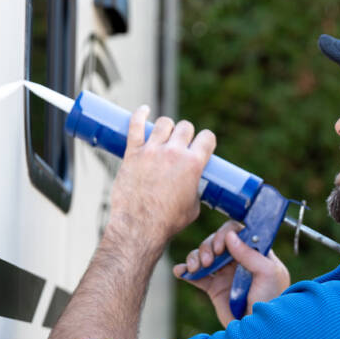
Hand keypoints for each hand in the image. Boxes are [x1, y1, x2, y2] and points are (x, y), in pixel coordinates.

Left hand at [105, 105, 215, 246]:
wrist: (140, 227)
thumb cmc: (168, 221)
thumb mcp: (194, 206)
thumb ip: (195, 188)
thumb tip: (192, 184)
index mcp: (193, 165)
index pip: (207, 137)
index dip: (206, 141)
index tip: (202, 145)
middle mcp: (174, 153)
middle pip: (185, 127)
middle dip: (186, 135)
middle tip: (181, 146)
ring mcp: (152, 151)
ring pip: (164, 123)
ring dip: (167, 128)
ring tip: (164, 137)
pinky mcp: (133, 153)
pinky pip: (135, 125)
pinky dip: (140, 115)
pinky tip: (144, 111)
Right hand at [173, 220, 290, 326]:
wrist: (261, 330)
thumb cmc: (272, 300)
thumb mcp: (268, 274)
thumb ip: (250, 254)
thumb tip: (230, 236)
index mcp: (254, 253)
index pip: (237, 233)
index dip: (225, 234)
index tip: (221, 246)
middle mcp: (238, 261)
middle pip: (216, 242)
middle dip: (208, 246)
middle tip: (209, 260)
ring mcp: (225, 275)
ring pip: (204, 256)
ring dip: (195, 257)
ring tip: (195, 269)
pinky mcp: (214, 289)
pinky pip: (196, 276)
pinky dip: (185, 271)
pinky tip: (180, 271)